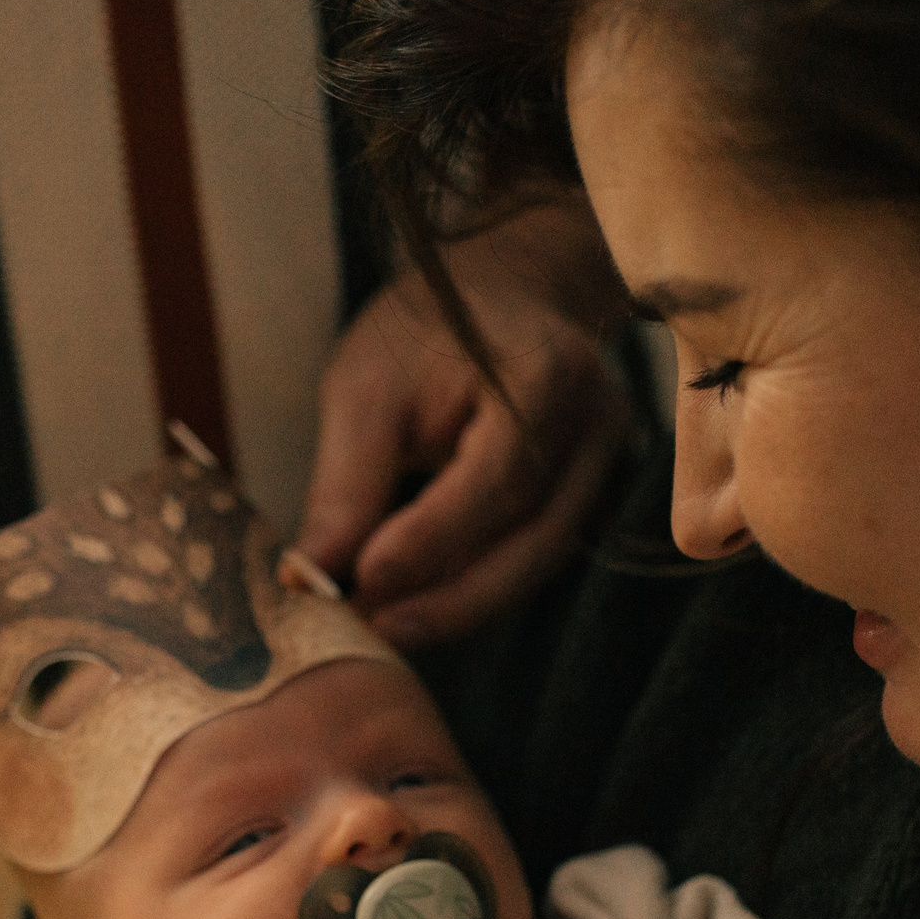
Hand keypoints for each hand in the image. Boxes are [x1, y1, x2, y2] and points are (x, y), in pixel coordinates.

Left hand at [301, 200, 629, 647]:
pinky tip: (427, 604)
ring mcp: (609, 460)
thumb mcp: (367, 387)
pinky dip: (482, 584)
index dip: (431, 537)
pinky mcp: (596, 489)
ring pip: (541, 558)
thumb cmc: (425, 330)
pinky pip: (540, 553)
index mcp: (546, 374)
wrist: (505, 288)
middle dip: (452, 595)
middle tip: (377, 629)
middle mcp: (597, 422)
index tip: (365, 579)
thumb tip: (311, 576)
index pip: (494, 478)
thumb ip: (348, 483)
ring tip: (391, 626)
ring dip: (465, 603)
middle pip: (532, 536)